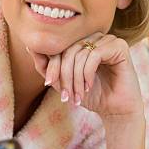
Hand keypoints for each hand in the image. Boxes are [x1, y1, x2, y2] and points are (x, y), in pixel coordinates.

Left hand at [28, 32, 142, 121]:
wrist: (116, 110)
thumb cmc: (92, 95)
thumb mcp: (64, 82)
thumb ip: (47, 66)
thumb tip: (29, 47)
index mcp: (82, 42)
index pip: (59, 46)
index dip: (52, 64)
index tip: (49, 84)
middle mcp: (95, 37)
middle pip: (68, 49)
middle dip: (64, 74)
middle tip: (66, 95)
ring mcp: (108, 40)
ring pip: (80, 53)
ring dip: (75, 78)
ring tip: (78, 94)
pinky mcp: (119, 46)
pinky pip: (94, 54)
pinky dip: (87, 73)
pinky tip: (89, 86)